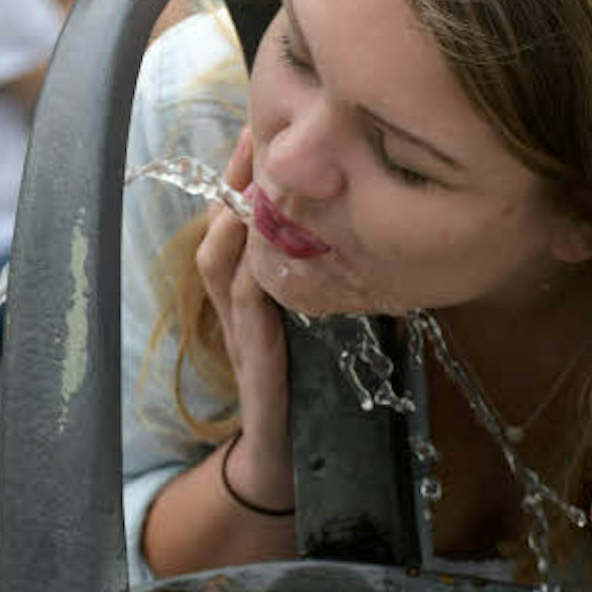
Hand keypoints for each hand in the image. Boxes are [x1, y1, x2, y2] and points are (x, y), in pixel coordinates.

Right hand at [194, 129, 292, 511]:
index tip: (263, 128)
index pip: (240, 219)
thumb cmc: (309, 390)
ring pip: (220, 258)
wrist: (289, 462)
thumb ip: (330, 279)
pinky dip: (248, 269)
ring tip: (253, 174)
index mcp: (251, 291)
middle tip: (256, 131)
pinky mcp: (253, 358)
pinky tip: (259, 240)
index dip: (245, 174)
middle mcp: (236, 305)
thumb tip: (372, 230)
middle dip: (236, 177)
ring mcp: (239, 330)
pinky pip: (244, 303)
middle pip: (221, 226)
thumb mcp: (321, 321)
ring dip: (235, 213)